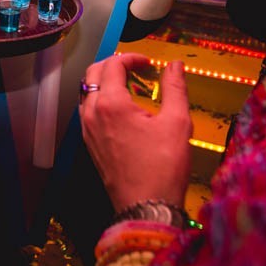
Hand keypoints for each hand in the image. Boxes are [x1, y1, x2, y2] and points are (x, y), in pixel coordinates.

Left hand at [80, 54, 191, 210]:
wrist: (146, 207)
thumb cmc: (162, 169)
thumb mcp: (177, 122)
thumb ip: (175, 88)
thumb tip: (175, 66)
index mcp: (111, 105)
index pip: (113, 65)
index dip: (132, 57)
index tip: (148, 63)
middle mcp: (92, 115)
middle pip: (94, 74)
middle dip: (114, 65)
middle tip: (136, 68)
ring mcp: (88, 131)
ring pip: (87, 92)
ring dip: (105, 82)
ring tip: (129, 86)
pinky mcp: (90, 144)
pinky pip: (88, 111)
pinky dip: (101, 101)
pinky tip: (122, 110)